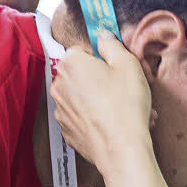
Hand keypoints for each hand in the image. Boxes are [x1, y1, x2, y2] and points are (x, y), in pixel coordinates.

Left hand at [50, 31, 154, 175]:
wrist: (121, 149)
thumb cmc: (125, 107)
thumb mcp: (128, 65)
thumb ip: (112, 44)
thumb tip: (104, 37)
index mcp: (70, 63)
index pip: (83, 51)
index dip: (102, 59)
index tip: (114, 68)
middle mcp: (59, 85)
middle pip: (80, 74)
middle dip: (99, 80)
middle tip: (121, 89)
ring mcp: (60, 110)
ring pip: (80, 97)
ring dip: (96, 100)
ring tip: (120, 109)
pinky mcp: (66, 130)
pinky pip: (80, 117)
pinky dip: (92, 118)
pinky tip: (111, 123)